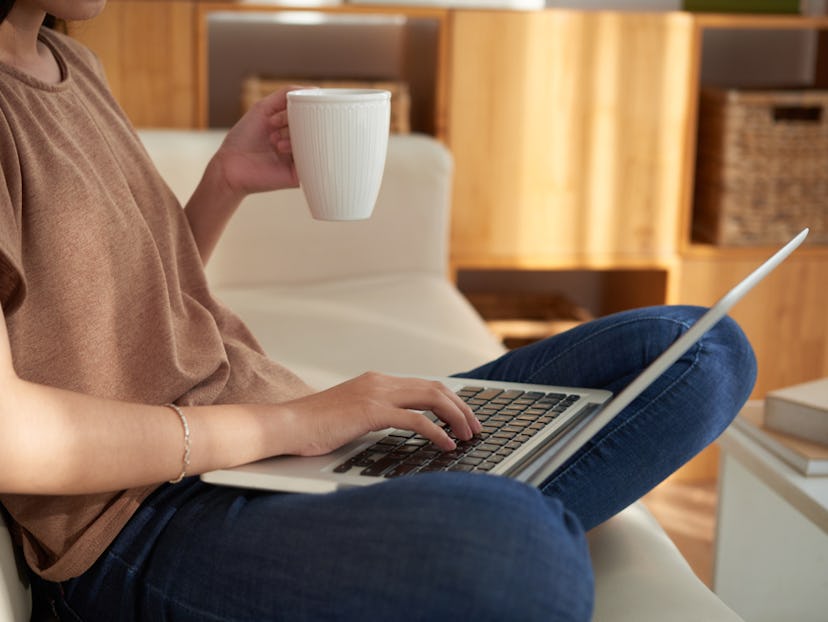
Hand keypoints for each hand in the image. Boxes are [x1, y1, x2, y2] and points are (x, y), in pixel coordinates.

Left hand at [211, 86, 303, 197]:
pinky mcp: (301, 174)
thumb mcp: (263, 108)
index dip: (297, 109)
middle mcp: (299, 142)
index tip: (275, 117)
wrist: (231, 166)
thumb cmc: (243, 138)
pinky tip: (281, 150)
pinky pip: (313, 161)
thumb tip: (314, 89)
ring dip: (293, 137)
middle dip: (294, 122)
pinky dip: (300, 152)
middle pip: (313, 126)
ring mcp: (300, 158)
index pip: (309, 113)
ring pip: (314, 142)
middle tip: (274, 125)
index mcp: (292, 128)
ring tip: (274, 142)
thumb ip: (286, 95)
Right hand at [276, 372, 481, 456]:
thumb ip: (374, 415)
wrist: (285, 425)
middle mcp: (379, 382)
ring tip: (467, 435)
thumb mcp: (350, 416)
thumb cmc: (313, 427)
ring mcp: (375, 394)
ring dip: (455, 417)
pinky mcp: (371, 411)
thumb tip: (399, 428)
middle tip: (475, 427)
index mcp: (376, 382)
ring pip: (431, 398)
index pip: (424, 385)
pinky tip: (446, 445)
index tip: (464, 417)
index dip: (449, 400)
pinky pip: (416, 420)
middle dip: (460, 407)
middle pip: (435, 388)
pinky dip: (436, 432)